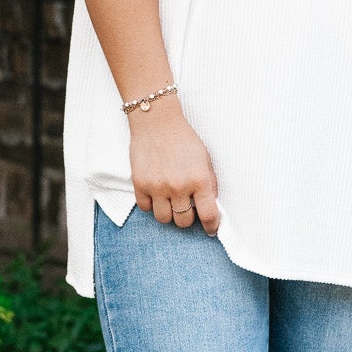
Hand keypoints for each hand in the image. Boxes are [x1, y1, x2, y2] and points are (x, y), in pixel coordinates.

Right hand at [129, 100, 220, 233]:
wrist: (157, 122)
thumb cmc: (183, 139)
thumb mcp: (205, 159)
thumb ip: (209, 184)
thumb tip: (211, 207)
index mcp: (199, 180)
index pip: (208, 216)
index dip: (211, 227)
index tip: (210, 229)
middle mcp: (178, 187)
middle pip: (184, 222)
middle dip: (187, 217)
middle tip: (187, 207)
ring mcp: (158, 187)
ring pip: (163, 219)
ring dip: (168, 213)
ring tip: (170, 201)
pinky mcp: (140, 184)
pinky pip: (146, 208)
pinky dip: (151, 204)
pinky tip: (156, 193)